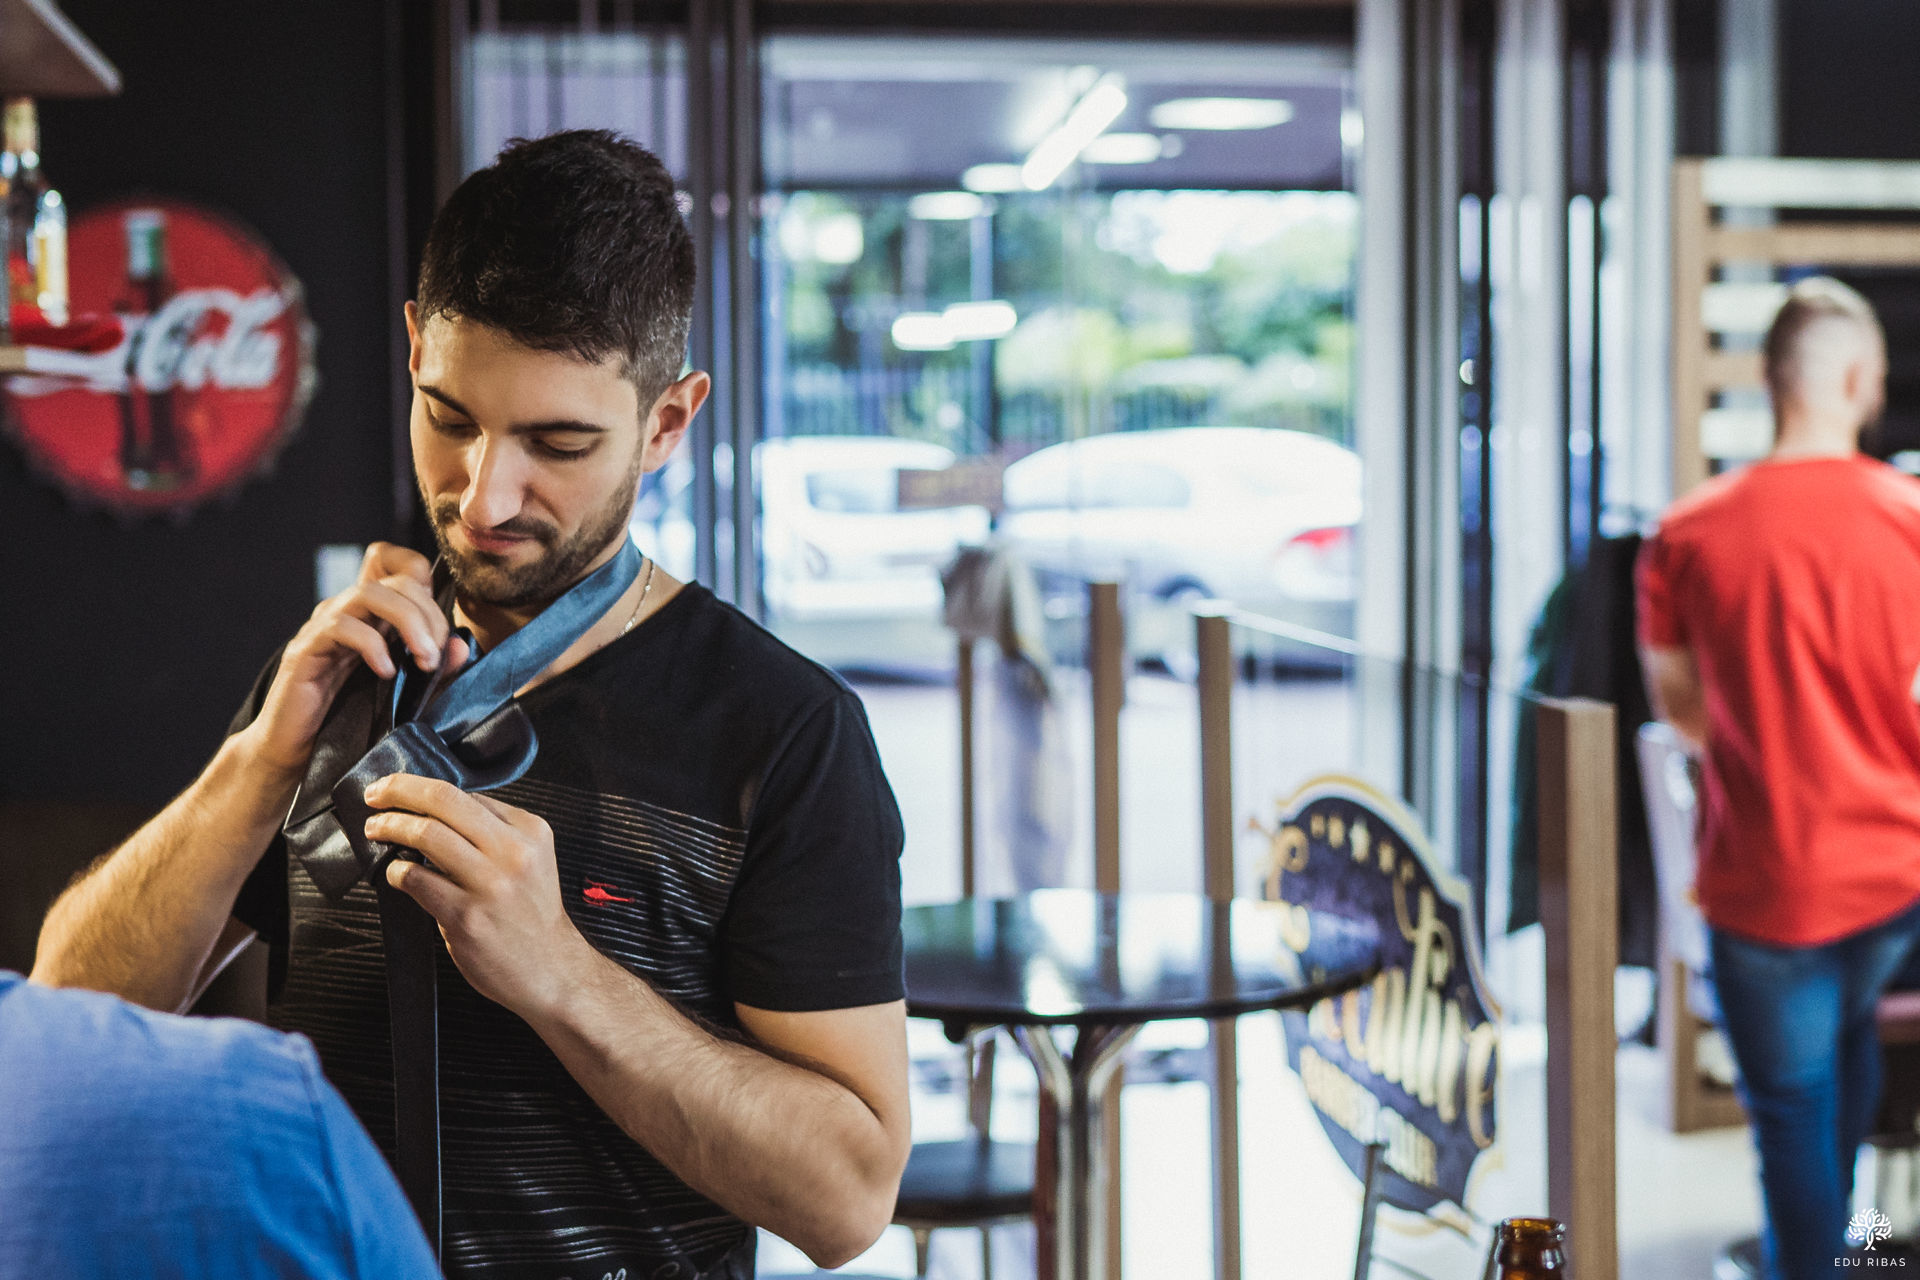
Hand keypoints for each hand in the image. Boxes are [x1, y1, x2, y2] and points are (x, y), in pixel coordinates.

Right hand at [242, 544, 468, 777]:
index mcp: (375, 614)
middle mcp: (349, 611)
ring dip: (408, 622)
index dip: (425, 579)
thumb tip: (461, 646)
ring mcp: (324, 626)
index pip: (398, 564)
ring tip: (422, 662)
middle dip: (429, 616)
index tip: (441, 630)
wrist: (298, 754)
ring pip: (369, 592)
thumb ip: (435, 669)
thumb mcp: (406, 692)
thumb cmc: (351, 721)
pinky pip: (340, 627)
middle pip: (397, 581)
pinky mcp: (305, 649)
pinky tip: (386, 673)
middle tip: (435, 658)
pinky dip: (372, 645)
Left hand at [364, 773, 591, 1018]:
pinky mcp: (466, 915)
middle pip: (444, 800)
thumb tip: (438, 814)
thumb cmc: (533, 917)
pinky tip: (396, 873)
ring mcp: (490, 884)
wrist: (551, 969)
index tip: (402, 790)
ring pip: (426, 834)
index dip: (425, 788)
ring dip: (390, 826)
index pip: (468, 794)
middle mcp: (513, 852)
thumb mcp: (531, 860)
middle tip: (376, 795)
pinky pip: (416, 879)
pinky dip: (397, 870)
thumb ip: (494, 835)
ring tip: (376, 829)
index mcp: (531, 831)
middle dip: (400, 790)